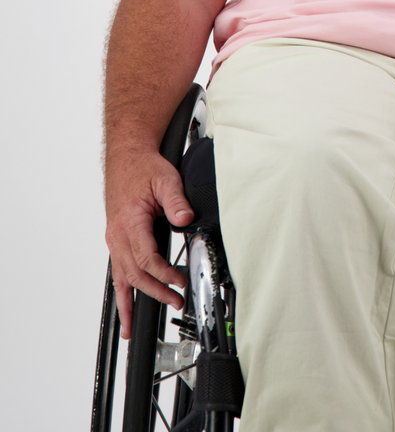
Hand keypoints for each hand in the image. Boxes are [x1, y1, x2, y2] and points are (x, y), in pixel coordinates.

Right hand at [105, 149, 194, 338]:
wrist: (127, 159)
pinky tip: (123, 313)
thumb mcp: (166, 179)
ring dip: (131, 302)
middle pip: (135, 274)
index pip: (146, 258)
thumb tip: (186, 219)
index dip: (164, 274)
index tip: (180, 281)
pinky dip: (120, 295)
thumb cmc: (144, 169)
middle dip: (155, 292)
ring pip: (121, 278)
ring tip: (133, 328)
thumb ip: (177, 201)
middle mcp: (118, 235)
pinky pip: (116, 273)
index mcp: (130, 222)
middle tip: (175, 302)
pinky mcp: (116, 241)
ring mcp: (115, 240)